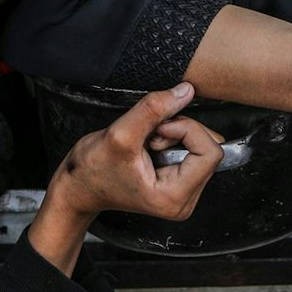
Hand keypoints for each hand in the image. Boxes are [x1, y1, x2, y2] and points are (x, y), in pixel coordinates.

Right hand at [31, 83, 222, 275]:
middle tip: (151, 135)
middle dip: (182, 131)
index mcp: (174, 197)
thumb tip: (186, 91)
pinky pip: (194, 150)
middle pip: (209, 148)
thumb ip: (153, 109)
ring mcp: (184, 193)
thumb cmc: (93, 169)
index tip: (159, 128)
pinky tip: (151, 146)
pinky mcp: (180, 183)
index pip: (211, 153)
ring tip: (148, 141)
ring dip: (177, 133)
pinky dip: (175, 138)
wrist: (80, 186)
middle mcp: (185, 200)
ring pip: (202, 147)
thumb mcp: (119, 134)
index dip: (187, 130)